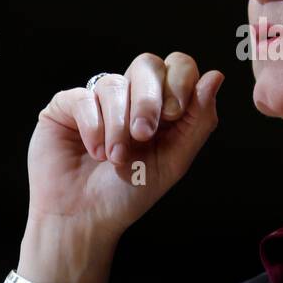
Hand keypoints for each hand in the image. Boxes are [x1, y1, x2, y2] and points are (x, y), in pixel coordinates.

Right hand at [23, 52, 223, 245]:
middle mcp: (130, 96)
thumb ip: (198, 120)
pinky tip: (94, 152)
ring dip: (118, 125)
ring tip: (116, 158)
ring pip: (114, 84)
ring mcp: (97, 98)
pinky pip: (83, 98)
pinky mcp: (66, 106)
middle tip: (143, 135)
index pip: (178, 66)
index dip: (180, 81)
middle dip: (149, 101)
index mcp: (161, 105)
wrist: (86, 218)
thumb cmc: (130, 193)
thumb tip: (215, 76)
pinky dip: (93, 126)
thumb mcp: (174, 160)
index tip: (174, 115)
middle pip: (147, 64)